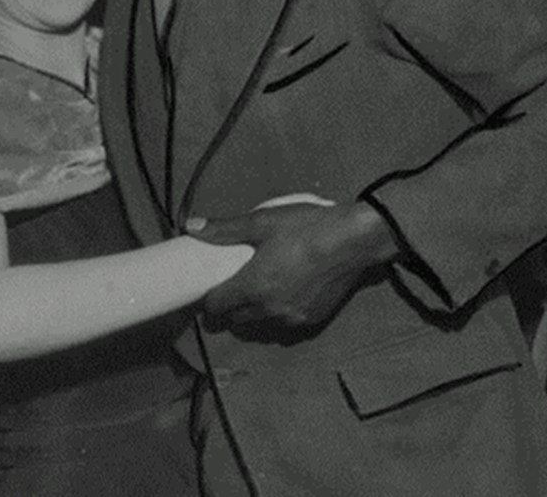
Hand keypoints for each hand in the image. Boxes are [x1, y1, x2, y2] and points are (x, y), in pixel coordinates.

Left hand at [186, 199, 397, 333]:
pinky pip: (286, 324)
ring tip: (264, 289)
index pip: (216, 307)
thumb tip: (190, 226)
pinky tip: (291, 292)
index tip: (213, 286)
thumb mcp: (265, 222)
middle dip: (231, 307)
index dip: (210, 297)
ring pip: (261, 325)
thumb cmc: (309, 228)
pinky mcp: (313, 320)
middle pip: (235, 320)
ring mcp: (293, 319)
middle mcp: (269, 311)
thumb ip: (226, 229)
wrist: (356, 240)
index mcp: (253, 288)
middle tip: (237, 285)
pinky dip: (281, 313)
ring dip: (255, 312)